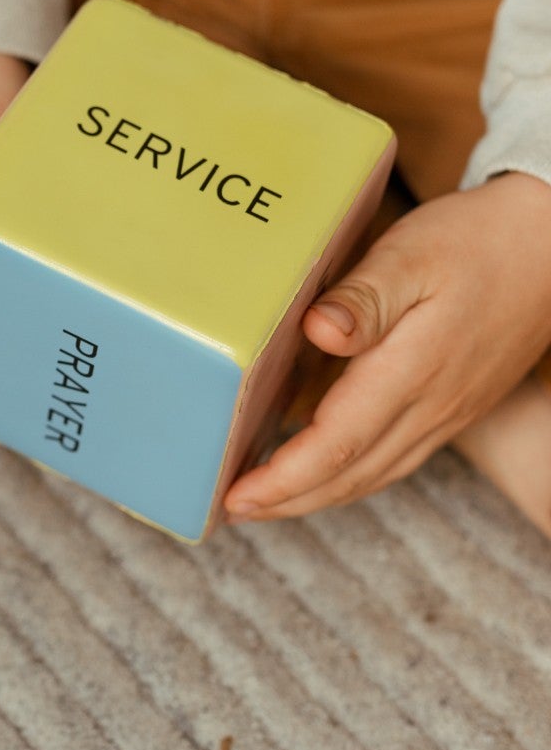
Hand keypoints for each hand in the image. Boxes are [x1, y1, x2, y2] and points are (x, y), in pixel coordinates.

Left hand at [223, 172, 550, 521]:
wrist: (550, 246)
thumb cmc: (477, 241)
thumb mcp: (413, 253)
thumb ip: (363, 297)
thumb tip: (318, 331)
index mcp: (412, 372)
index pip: (335, 444)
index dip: (282, 478)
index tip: (235, 495)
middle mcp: (431, 406)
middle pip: (350, 475)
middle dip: (287, 500)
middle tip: (230, 508)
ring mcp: (446, 412)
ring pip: (373, 473)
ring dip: (317, 494)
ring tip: (265, 500)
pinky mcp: (454, 406)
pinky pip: (395, 457)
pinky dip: (350, 472)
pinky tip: (324, 465)